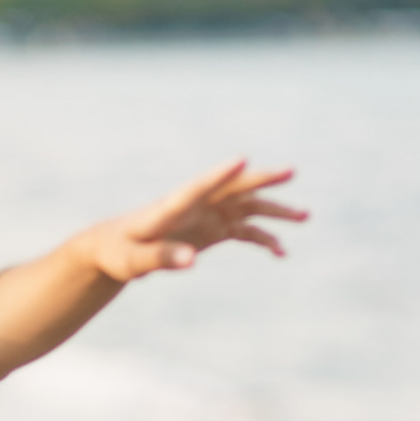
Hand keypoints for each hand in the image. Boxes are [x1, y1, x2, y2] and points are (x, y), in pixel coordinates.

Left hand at [81, 160, 307, 282]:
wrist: (114, 250)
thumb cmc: (117, 253)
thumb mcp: (132, 261)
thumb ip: (161, 258)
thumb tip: (192, 261)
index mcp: (170, 207)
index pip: (198, 187)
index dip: (219, 174)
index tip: (241, 159)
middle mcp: (194, 206)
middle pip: (232, 188)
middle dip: (261, 180)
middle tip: (291, 171)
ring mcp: (206, 216)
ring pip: (246, 207)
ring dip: (274, 211)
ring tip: (305, 216)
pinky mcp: (212, 230)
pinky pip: (244, 231)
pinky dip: (263, 239)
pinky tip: (281, 252)